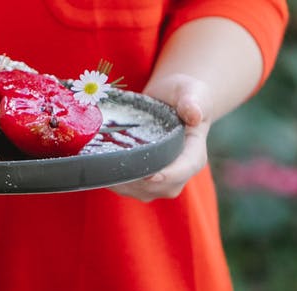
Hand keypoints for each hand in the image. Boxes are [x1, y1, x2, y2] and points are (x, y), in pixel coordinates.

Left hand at [110, 73, 212, 201]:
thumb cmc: (183, 95)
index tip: (151, 176)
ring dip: (123, 182)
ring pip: (142, 191)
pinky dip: (115, 181)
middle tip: (113, 168)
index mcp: (195, 154)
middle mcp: (180, 173)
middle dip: (138, 181)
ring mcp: (162, 182)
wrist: (172, 102)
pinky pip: (129, 189)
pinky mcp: (145, 183)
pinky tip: (101, 168)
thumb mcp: (190, 92)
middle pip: (161, 186)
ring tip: (104, 166)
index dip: (169, 175)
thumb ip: (191, 102)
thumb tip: (194, 115)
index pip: (185, 168)